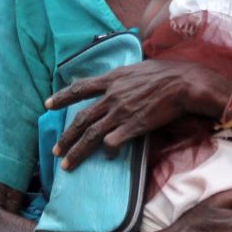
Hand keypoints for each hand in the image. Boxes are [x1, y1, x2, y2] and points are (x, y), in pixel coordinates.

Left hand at [48, 59, 225, 168]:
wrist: (184, 83)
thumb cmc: (168, 72)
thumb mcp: (140, 67)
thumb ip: (125, 76)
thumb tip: (120, 79)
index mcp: (112, 79)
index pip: (79, 88)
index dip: (61, 97)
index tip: (47, 105)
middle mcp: (111, 97)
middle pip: (80, 120)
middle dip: (65, 138)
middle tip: (56, 151)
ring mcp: (120, 113)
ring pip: (90, 136)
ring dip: (76, 152)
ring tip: (68, 164)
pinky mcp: (132, 126)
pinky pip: (113, 143)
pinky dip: (108, 151)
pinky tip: (108, 157)